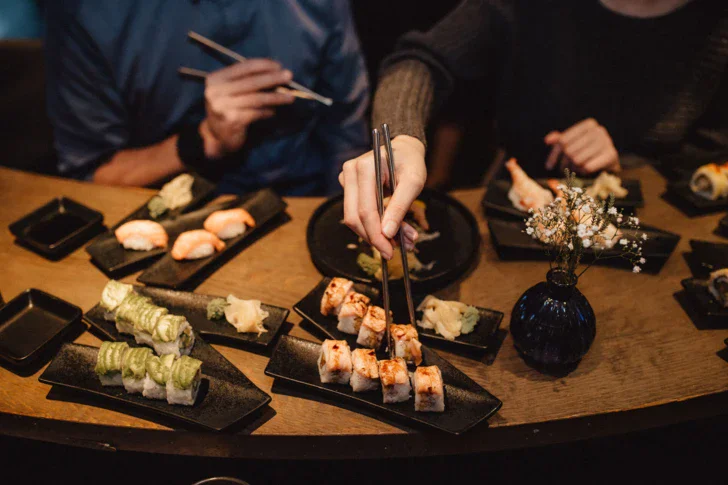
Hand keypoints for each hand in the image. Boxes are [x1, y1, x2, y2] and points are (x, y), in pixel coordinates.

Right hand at [201, 59, 294, 157]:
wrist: (216, 135)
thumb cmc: (228, 108)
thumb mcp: (231, 91)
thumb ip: (248, 80)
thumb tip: (275, 71)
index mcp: (216, 78)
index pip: (244, 67)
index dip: (263, 65)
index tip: (279, 66)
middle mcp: (216, 91)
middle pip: (251, 82)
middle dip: (273, 78)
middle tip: (289, 76)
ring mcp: (223, 107)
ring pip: (256, 98)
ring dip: (276, 97)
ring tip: (290, 97)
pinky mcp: (232, 121)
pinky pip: (256, 113)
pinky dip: (267, 111)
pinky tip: (274, 111)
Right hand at [339, 135, 426, 259]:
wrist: (404, 150)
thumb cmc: (410, 162)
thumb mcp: (413, 183)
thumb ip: (400, 207)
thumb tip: (387, 233)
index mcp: (365, 168)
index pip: (366, 210)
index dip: (376, 235)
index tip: (390, 252)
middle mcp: (350, 172)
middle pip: (354, 217)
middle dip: (374, 238)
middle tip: (393, 251)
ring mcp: (346, 180)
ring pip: (353, 218)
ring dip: (375, 234)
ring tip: (400, 241)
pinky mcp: (349, 188)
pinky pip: (357, 213)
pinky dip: (373, 225)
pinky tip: (392, 230)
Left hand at [544, 118, 619, 173]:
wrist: (609, 162)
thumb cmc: (587, 151)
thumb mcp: (573, 144)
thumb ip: (559, 140)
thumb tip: (547, 140)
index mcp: (589, 124)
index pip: (563, 141)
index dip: (553, 155)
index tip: (548, 167)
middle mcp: (599, 130)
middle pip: (569, 151)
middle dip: (564, 163)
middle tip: (563, 169)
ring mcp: (607, 142)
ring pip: (577, 160)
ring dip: (573, 168)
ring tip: (575, 169)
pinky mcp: (611, 155)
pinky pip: (587, 167)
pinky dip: (583, 171)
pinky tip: (584, 171)